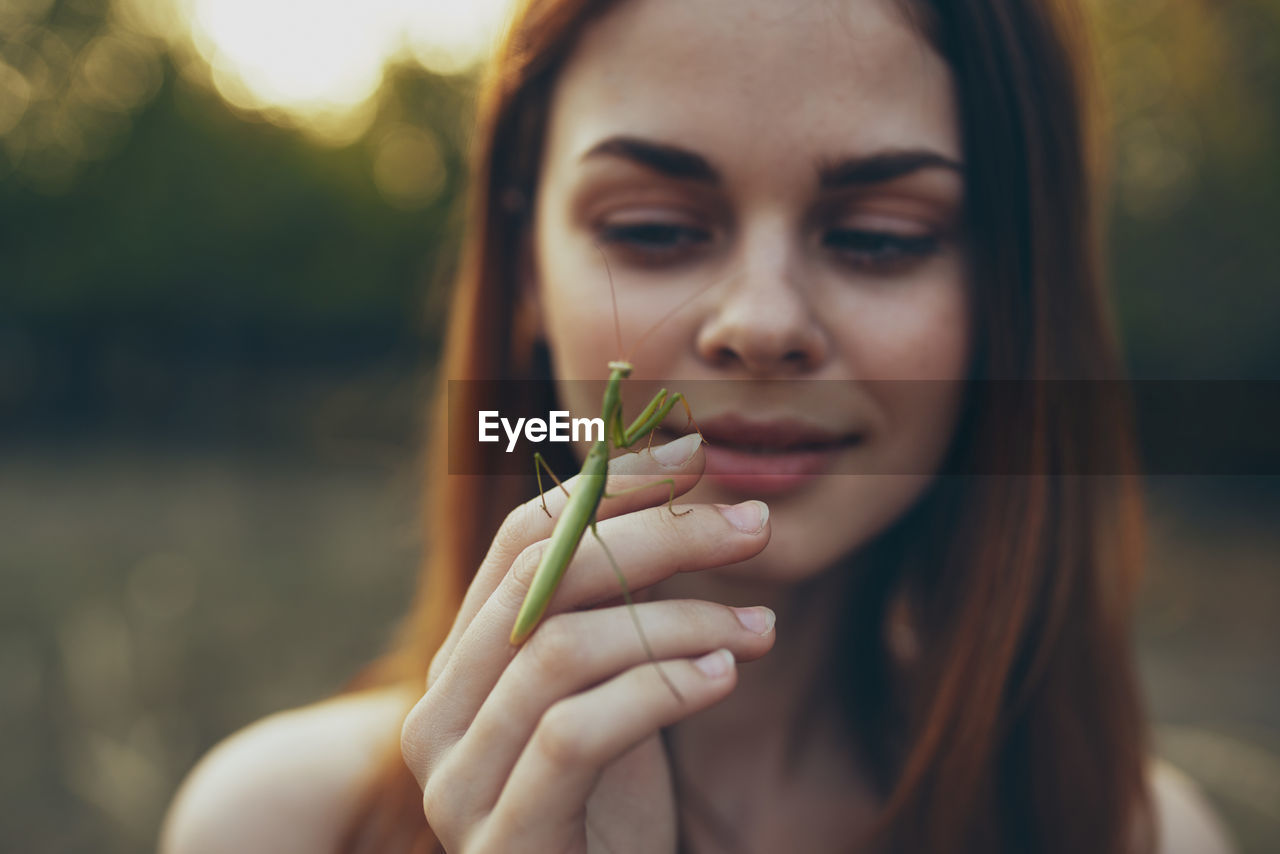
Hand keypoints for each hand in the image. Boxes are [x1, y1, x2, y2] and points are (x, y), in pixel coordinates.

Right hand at [401, 433, 775, 852]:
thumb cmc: (610, 813)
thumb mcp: (613, 692)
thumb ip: (615, 607)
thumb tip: (670, 484)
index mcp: (461, 665)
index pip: (522, 539)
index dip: (610, 486)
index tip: (694, 454)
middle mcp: (437, 713)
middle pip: (541, 580)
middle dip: (657, 536)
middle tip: (753, 523)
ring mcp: (457, 782)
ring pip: (561, 649)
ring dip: (679, 622)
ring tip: (761, 633)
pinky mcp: (503, 839)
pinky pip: (576, 733)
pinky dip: (659, 690)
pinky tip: (725, 679)